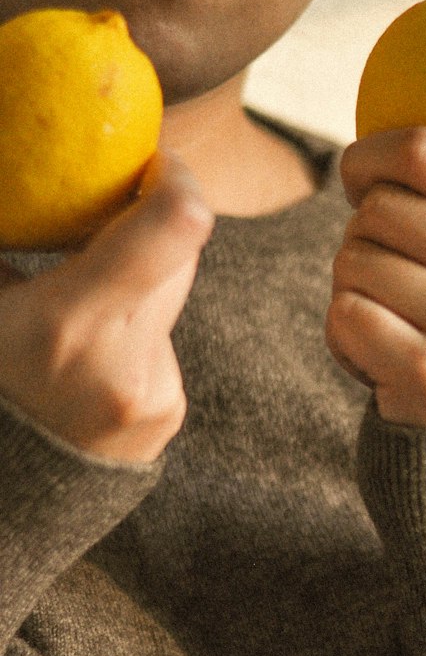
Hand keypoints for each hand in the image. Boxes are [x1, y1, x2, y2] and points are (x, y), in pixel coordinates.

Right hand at [0, 151, 213, 463]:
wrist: (5, 494)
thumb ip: (12, 241)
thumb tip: (25, 183)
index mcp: (69, 328)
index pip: (175, 228)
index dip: (177, 179)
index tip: (154, 161)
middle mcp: (127, 365)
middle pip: (178, 256)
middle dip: (147, 224)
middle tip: (104, 212)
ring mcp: (157, 394)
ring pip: (165, 299)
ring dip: (129, 288)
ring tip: (71, 316)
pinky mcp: (169, 411)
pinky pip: (160, 344)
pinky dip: (129, 334)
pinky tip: (86, 361)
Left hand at [326, 103, 425, 426]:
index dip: (371, 156)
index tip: (358, 180)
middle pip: (379, 210)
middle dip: (365, 243)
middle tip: (396, 285)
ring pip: (354, 262)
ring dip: (352, 294)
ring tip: (395, 327)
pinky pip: (344, 317)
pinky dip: (344, 340)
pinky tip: (380, 362)